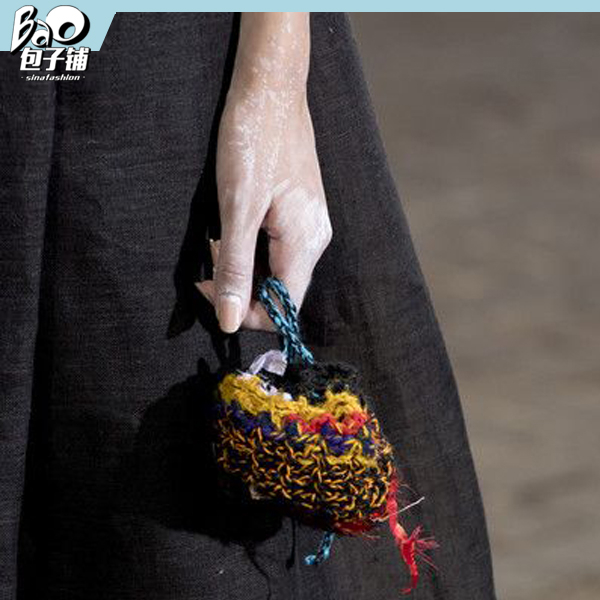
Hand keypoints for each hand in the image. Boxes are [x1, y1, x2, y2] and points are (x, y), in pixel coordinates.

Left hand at [196, 80, 331, 332]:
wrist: (273, 89)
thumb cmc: (254, 141)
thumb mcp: (237, 209)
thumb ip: (234, 269)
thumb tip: (230, 320)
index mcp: (305, 243)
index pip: (283, 308)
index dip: (246, 313)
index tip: (211, 291)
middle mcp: (315, 239)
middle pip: (282, 292)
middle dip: (242, 286)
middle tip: (211, 258)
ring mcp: (312, 225)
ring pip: (278, 270)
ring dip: (245, 266)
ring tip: (220, 237)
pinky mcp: (303, 213)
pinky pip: (280, 249)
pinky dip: (253, 248)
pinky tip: (236, 225)